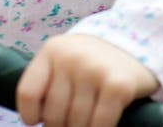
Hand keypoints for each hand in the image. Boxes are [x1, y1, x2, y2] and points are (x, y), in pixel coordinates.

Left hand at [16, 33, 158, 126]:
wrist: (134, 44)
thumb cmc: (91, 61)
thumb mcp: (64, 60)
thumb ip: (49, 83)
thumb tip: (38, 122)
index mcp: (52, 50)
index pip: (28, 92)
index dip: (30, 115)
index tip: (37, 121)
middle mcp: (71, 57)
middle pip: (53, 114)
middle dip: (60, 126)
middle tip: (69, 122)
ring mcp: (94, 70)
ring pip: (76, 123)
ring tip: (84, 122)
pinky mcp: (117, 86)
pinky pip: (100, 124)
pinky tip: (99, 126)